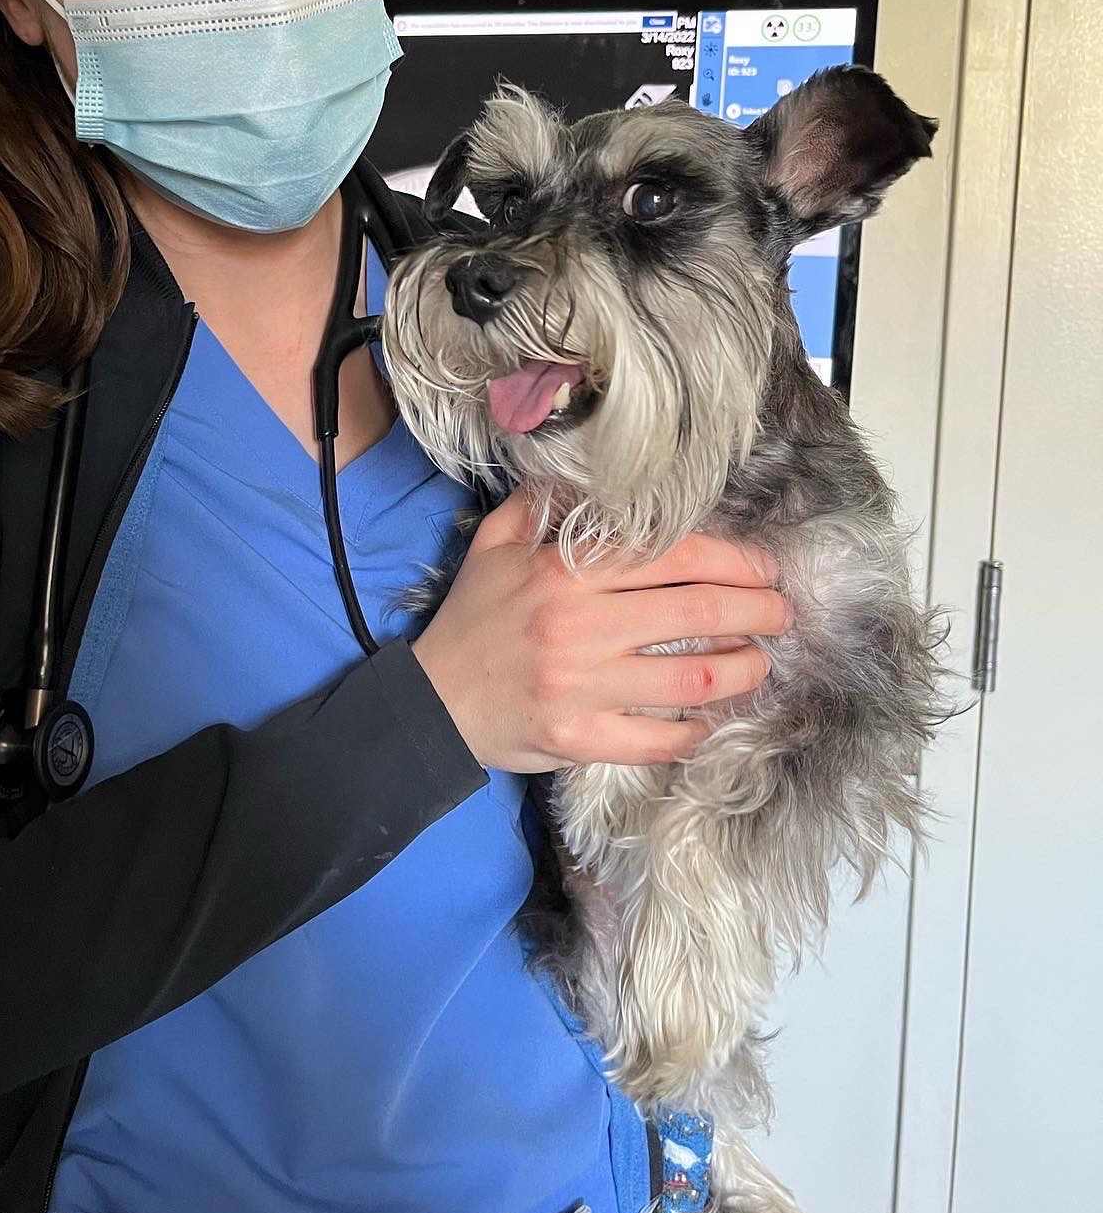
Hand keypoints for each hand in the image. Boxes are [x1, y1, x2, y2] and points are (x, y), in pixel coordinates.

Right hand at [410, 490, 792, 772]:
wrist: (429, 701)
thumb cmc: (470, 619)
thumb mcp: (494, 545)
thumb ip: (541, 504)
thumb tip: (588, 473)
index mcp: (566, 573)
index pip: (674, 556)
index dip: (734, 560)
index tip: (765, 567)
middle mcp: (581, 626)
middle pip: (698, 614)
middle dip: (758, 611)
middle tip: (783, 612)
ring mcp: (583, 687)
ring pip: (692, 680)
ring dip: (743, 670)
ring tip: (762, 662)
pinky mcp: (581, 737)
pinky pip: (658, 740)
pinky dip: (695, 731)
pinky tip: (711, 719)